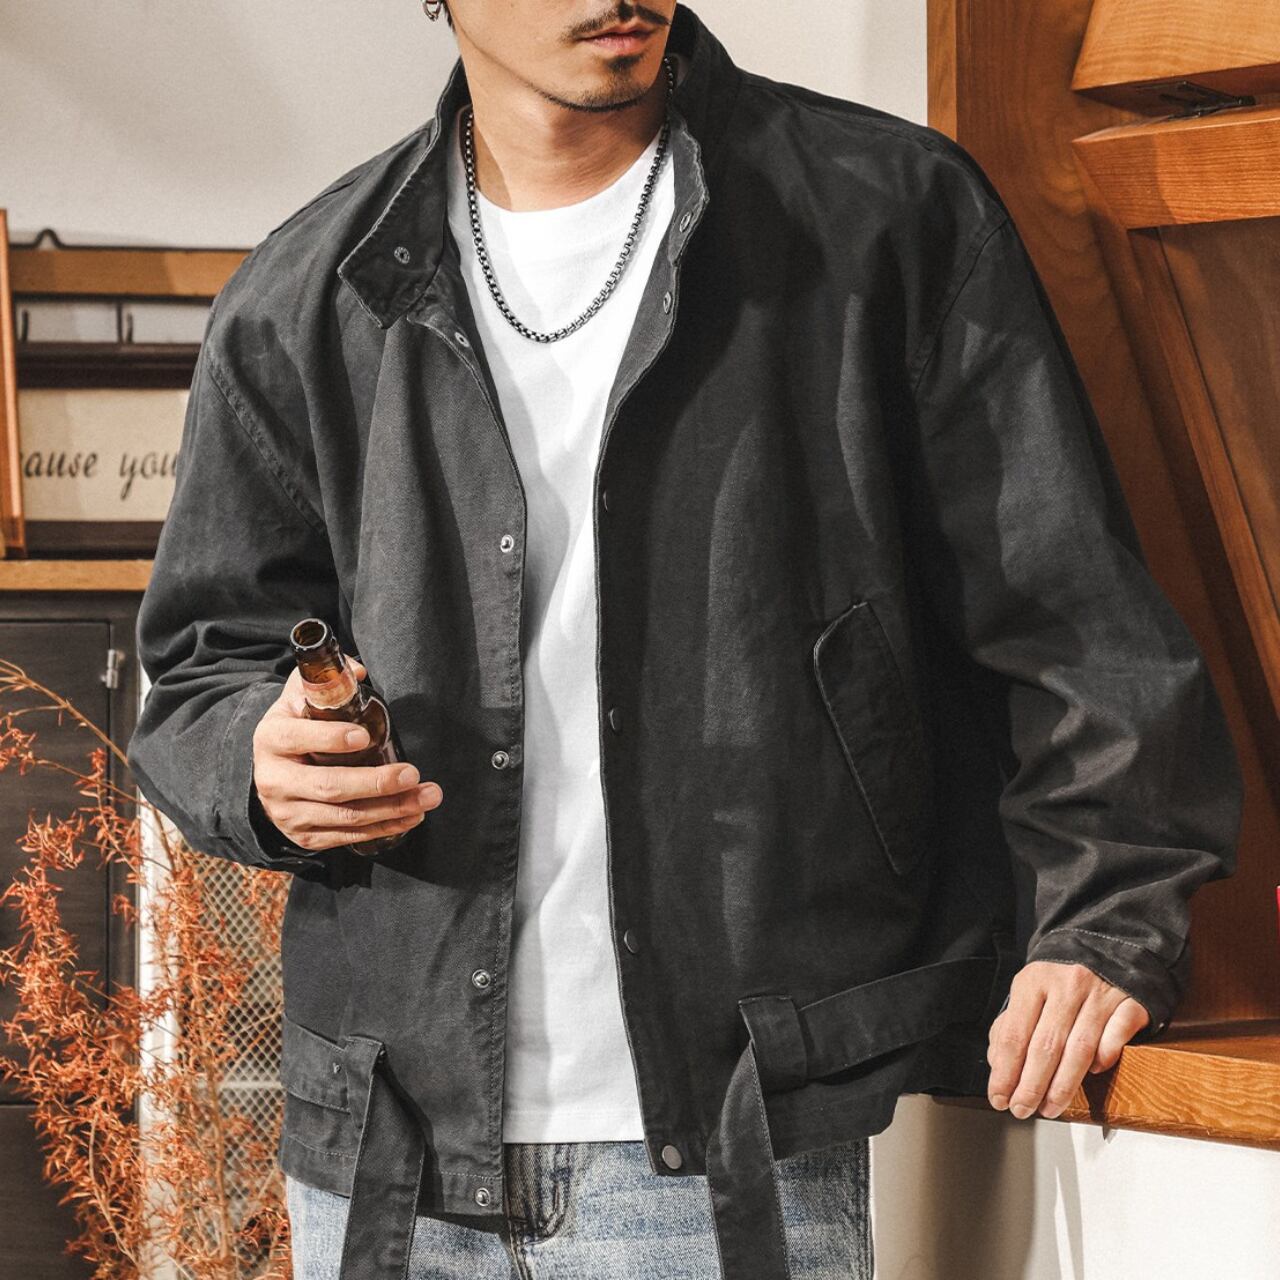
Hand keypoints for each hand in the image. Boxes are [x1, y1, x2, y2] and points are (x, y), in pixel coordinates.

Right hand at [251, 657, 442, 854]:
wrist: (268, 774)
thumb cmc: (295, 728)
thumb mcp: (299, 699)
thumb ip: (326, 681)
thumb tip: (358, 671)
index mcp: (272, 739)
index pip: (296, 738)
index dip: (329, 738)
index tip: (364, 736)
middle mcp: (275, 780)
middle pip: (328, 786)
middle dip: (375, 783)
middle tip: (412, 774)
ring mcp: (288, 813)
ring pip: (344, 817)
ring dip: (391, 809)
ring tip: (427, 797)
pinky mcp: (305, 835)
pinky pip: (348, 837)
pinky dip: (384, 828)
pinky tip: (411, 816)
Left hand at [986, 960, 1150, 1119]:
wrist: (1106, 943)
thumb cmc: (1061, 978)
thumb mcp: (1029, 991)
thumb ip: (1011, 1025)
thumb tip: (998, 1065)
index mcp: (1033, 981)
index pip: (1014, 1034)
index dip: (1005, 1071)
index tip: (998, 1097)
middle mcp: (1066, 985)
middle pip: (1046, 1046)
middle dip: (1031, 1086)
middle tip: (1022, 1109)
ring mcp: (1100, 993)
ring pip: (1080, 1049)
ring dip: (1063, 1086)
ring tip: (1050, 1107)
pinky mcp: (1131, 1001)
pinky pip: (1118, 1035)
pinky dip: (1104, 1057)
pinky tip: (1093, 1074)